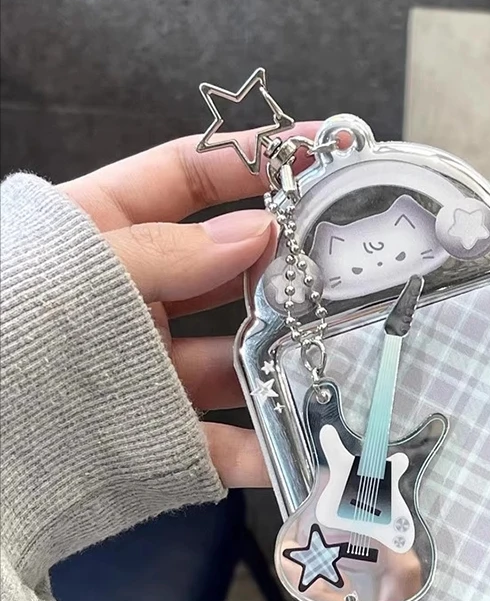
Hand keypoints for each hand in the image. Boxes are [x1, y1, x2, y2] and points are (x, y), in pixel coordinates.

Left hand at [59, 123, 320, 487]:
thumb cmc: (3, 338)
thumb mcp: (71, 275)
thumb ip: (163, 253)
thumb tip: (255, 230)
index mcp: (102, 237)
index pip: (185, 177)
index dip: (250, 158)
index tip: (317, 149)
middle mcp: (135, 299)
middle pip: (227, 272)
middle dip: (285, 270)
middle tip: (344, 268)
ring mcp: (150, 366)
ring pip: (237, 358)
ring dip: (286, 364)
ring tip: (337, 362)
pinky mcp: (158, 431)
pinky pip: (219, 440)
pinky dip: (260, 449)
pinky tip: (299, 451)